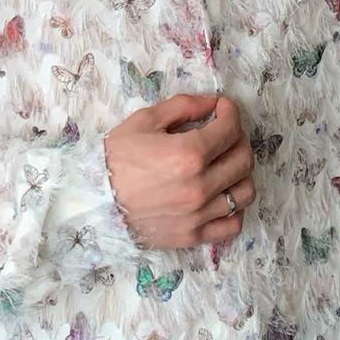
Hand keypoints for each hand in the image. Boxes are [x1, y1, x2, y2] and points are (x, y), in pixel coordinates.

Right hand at [103, 92, 256, 250]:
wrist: (94, 202)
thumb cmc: (115, 159)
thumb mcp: (144, 121)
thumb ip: (183, 106)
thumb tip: (212, 103)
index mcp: (189, 154)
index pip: (230, 129)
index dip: (231, 112)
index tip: (223, 109)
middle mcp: (200, 186)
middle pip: (244, 159)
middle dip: (239, 138)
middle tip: (224, 133)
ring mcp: (199, 214)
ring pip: (245, 192)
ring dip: (241, 173)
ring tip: (225, 165)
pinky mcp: (193, 235)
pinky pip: (232, 225)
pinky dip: (234, 209)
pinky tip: (222, 196)